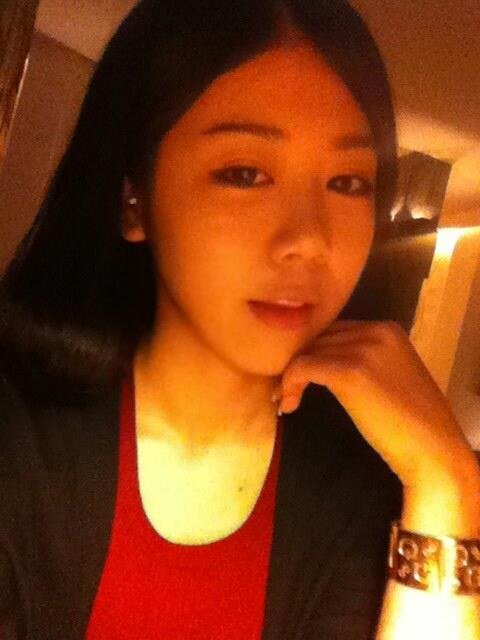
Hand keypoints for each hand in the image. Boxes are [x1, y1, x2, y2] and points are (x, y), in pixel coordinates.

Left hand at [274, 319, 479, 488]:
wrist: (432, 448)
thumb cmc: (411, 421)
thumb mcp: (389, 375)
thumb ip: (362, 359)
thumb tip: (319, 361)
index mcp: (387, 329)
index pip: (334, 331)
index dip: (312, 352)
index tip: (298, 376)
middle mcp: (375, 331)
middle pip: (318, 339)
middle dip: (299, 363)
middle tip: (285, 389)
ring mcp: (363, 349)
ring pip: (307, 352)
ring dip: (290, 377)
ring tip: (287, 400)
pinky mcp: (350, 371)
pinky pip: (303, 368)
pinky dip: (290, 384)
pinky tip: (290, 405)